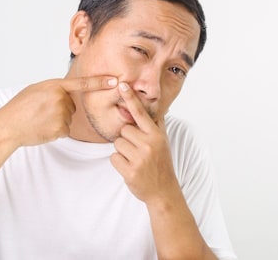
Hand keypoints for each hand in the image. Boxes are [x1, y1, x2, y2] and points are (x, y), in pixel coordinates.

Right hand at [0, 76, 117, 147]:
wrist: (9, 125)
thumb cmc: (19, 107)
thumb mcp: (36, 90)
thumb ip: (54, 89)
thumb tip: (67, 94)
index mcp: (55, 86)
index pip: (83, 83)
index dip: (101, 82)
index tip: (116, 81)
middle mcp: (60, 99)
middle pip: (72, 105)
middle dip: (61, 109)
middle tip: (41, 111)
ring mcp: (61, 114)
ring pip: (68, 118)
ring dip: (57, 121)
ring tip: (39, 120)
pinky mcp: (61, 129)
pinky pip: (64, 130)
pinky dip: (55, 131)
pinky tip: (42, 128)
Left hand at [110, 82, 176, 204]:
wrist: (163, 191)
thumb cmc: (161, 163)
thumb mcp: (163, 141)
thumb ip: (156, 123)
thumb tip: (154, 104)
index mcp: (156, 135)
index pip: (141, 113)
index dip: (131, 98)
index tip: (123, 85)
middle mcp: (149, 144)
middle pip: (124, 130)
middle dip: (127, 139)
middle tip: (139, 150)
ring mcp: (139, 158)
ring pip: (117, 143)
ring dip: (123, 151)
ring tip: (135, 159)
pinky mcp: (130, 171)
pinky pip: (113, 158)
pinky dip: (119, 163)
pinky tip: (130, 167)